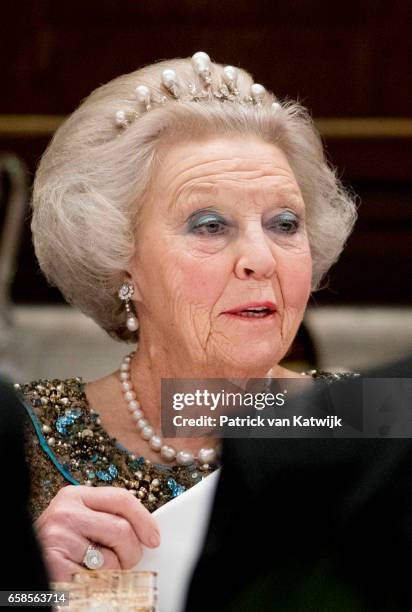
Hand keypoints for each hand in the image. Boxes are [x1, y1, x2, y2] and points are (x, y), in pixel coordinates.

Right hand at [35, 485, 159, 580]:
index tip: (154, 537)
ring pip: (111, 559)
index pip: (121, 498)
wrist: (25, 557)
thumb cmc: (56, 545)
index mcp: (74, 495)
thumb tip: (145, 531)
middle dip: (132, 552)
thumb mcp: (79, 521)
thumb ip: (105, 518)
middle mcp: (65, 512)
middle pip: (121, 529)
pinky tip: (82, 579)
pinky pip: (95, 580)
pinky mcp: (54, 564)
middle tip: (127, 562)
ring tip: (95, 570)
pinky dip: (95, 586)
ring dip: (112, 572)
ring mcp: (58, 537)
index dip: (144, 518)